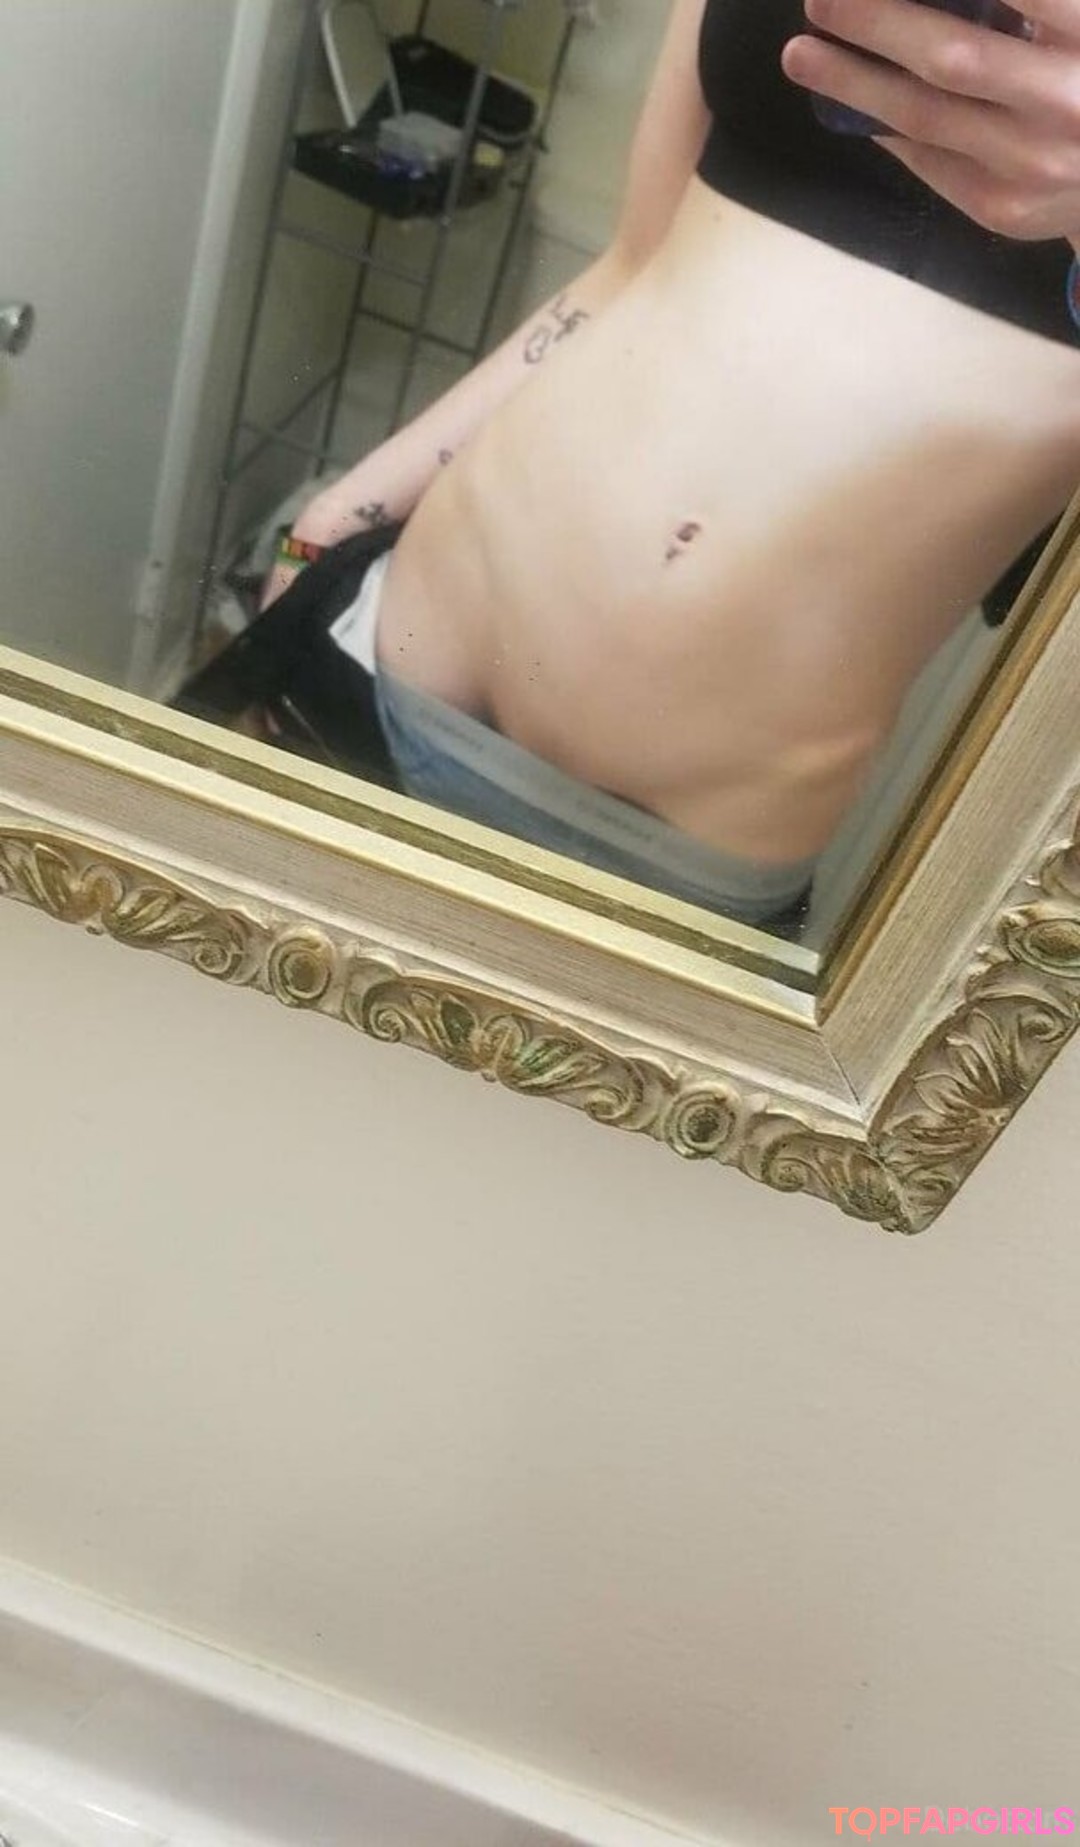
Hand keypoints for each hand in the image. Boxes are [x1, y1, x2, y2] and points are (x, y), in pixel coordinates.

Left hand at [782, 0, 1079, 244]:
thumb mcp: (1078, 29)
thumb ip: (1033, 8)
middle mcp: (1064, 103)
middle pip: (950, 58)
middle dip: (875, 24)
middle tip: (819, 0)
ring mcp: (1029, 166)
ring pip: (922, 118)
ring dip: (850, 83)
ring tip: (801, 54)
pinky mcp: (1001, 209)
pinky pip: (924, 159)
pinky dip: (881, 124)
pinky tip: (848, 99)